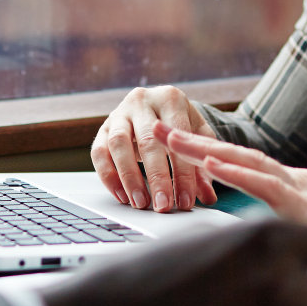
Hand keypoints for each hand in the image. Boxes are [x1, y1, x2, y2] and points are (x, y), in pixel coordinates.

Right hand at [91, 85, 217, 211]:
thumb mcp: (196, 136)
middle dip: (157, 177)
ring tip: (140, 204)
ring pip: (118, 143)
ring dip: (129, 177)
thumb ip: (202, 165)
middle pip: (148, 140)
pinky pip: (99, 151)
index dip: (183, 171)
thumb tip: (207, 196)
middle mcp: (142, 101)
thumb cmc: (179, 123)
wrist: (157, 106)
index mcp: (170, 98)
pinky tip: (122, 196)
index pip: (177, 136)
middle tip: (163, 206)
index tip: (185, 201)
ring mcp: (119, 113)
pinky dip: (108, 176)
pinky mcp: (102, 128)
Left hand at [156, 123, 306, 265]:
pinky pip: (267, 185)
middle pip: (233, 157)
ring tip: (169, 140)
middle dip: (191, 144)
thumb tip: (266, 249)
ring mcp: (298, 190)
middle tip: (153, 129)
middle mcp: (291, 182)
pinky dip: (237, 174)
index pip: (241, 165)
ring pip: (243, 163)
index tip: (174, 145)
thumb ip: (294, 234)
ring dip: (203, 150)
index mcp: (291, 188)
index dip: (206, 153)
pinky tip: (211, 166)